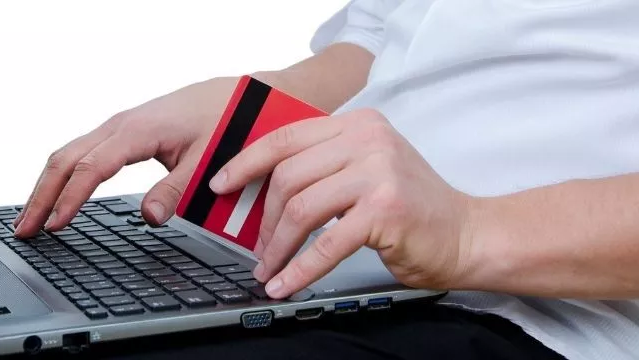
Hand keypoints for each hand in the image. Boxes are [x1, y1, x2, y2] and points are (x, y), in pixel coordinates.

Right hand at [13, 77, 239, 236]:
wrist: (232, 96)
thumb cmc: (221, 123)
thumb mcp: (205, 160)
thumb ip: (176, 190)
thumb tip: (149, 218)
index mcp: (135, 132)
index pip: (90, 169)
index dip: (69, 199)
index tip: (53, 226)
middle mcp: (119, 125)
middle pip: (65, 159)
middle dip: (41, 195)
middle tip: (23, 230)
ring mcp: (118, 127)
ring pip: (69, 154)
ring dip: (47, 185)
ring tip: (30, 218)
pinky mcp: (123, 132)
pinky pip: (82, 153)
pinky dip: (63, 175)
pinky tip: (59, 194)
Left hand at [209, 109, 474, 298]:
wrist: (467, 233)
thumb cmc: (411, 207)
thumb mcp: (367, 168)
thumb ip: (324, 166)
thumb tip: (265, 189)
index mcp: (357, 124)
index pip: (286, 137)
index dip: (246, 162)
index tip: (221, 184)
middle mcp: (367, 139)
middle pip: (288, 175)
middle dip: (263, 218)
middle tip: (258, 246)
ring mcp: (377, 172)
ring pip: (301, 208)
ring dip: (277, 246)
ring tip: (270, 267)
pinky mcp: (384, 209)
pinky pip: (325, 243)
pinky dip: (299, 268)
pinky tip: (286, 283)